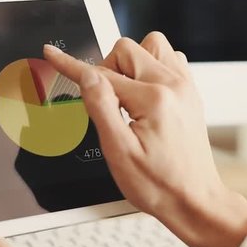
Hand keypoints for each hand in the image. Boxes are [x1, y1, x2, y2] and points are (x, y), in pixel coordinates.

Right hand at [44, 32, 246, 246]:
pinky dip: (152, 67)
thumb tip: (87, 75)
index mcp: (154, 100)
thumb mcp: (119, 151)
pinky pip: (170, 59)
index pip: (103, 74)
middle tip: (107, 103)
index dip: (73, 66)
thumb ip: (101, 107)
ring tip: (126, 95)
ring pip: (152, 46)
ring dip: (132, 63)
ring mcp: (185, 87)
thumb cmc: (159, 184)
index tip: (53, 54)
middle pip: (128, 50)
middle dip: (108, 69)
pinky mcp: (190, 93)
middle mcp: (174, 86)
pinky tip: (145, 94)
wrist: (194, 200)